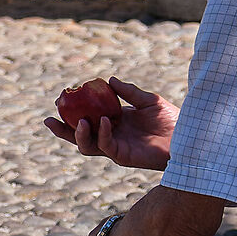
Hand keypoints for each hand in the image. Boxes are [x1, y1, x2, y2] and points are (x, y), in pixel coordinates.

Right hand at [43, 76, 174, 171]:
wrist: (187, 136)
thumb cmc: (171, 119)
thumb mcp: (148, 100)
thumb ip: (128, 92)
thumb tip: (108, 79)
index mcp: (114, 122)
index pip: (86, 118)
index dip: (71, 111)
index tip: (60, 99)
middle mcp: (110, 136)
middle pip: (79, 136)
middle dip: (62, 130)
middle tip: (49, 119)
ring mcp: (115, 147)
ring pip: (87, 146)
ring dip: (80, 134)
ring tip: (81, 120)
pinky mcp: (123, 156)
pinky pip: (106, 146)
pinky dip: (103, 133)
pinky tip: (106, 120)